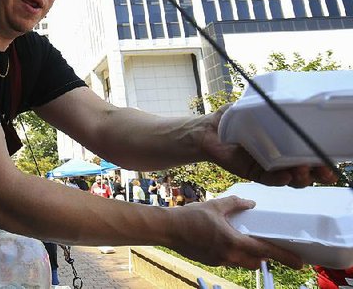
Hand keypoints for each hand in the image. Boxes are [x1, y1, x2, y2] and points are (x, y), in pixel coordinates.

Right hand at [167, 196, 302, 269]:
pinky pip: (228, 260)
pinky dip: (232, 253)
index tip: (299, 262)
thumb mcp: (215, 205)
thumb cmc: (190, 217)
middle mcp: (229, 255)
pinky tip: (223, 240)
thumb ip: (235, 203)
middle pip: (256, 262)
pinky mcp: (211, 262)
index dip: (284, 257)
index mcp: (234, 242)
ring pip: (242, 263)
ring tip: (244, 242)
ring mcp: (219, 261)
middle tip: (265, 245)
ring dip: (248, 256)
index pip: (265, 252)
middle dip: (263, 257)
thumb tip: (251, 203)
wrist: (167, 229)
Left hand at [198, 108, 336, 186]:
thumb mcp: (254, 108)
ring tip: (302, 170)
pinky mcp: (253, 173)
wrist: (207, 130)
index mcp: (285, 142)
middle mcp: (280, 157)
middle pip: (307, 170)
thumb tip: (289, 97)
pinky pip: (269, 180)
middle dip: (319, 173)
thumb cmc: (233, 118)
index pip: (309, 153)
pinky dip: (279, 180)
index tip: (335, 158)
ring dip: (301, 177)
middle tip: (325, 171)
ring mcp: (268, 167)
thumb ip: (271, 106)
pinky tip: (286, 177)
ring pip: (291, 179)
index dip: (323, 158)